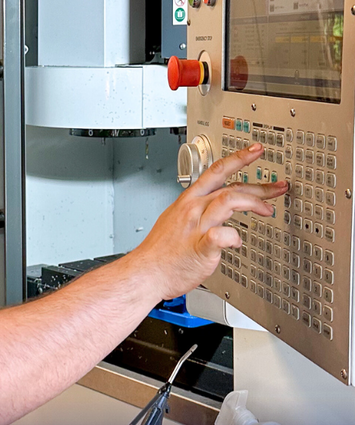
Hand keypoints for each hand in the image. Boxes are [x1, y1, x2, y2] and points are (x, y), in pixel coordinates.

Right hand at [128, 143, 285, 300]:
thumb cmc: (161, 253)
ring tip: (268, 210)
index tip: (256, 151)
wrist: (145, 273)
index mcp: (188, 201)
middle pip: (231, 187)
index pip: (216, 171)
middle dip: (259, 185)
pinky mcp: (201, 248)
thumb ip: (197, 215)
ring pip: (229, 201)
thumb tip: (217, 219)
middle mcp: (193, 210)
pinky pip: (222, 236)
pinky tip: (238, 241)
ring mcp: (197, 228)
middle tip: (278, 187)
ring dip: (254, 203)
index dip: (239, 158)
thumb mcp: (175, 221)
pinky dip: (234, 236)